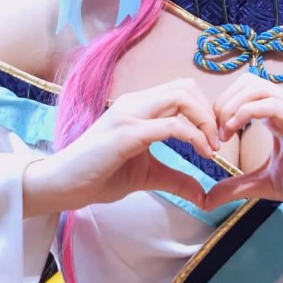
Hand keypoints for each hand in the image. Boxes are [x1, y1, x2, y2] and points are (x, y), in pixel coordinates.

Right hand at [23, 80, 218, 216]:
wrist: (63, 184)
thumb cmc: (99, 175)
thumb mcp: (148, 176)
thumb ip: (176, 179)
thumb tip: (203, 195)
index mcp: (140, 106)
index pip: (182, 90)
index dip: (206, 111)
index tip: (215, 140)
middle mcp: (135, 102)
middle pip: (187, 86)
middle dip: (211, 112)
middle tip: (219, 142)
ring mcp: (130, 114)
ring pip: (182, 97)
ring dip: (206, 121)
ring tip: (211, 149)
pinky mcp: (127, 133)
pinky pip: (172, 126)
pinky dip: (195, 137)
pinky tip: (201, 155)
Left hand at [205, 74, 282, 226]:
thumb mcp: (266, 184)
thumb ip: (237, 186)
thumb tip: (207, 200)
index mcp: (281, 115)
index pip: (246, 92)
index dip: (223, 108)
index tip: (213, 137)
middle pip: (248, 82)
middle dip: (223, 102)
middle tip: (215, 133)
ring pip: (257, 87)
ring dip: (232, 105)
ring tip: (223, 132)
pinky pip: (273, 105)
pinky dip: (247, 111)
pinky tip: (235, 130)